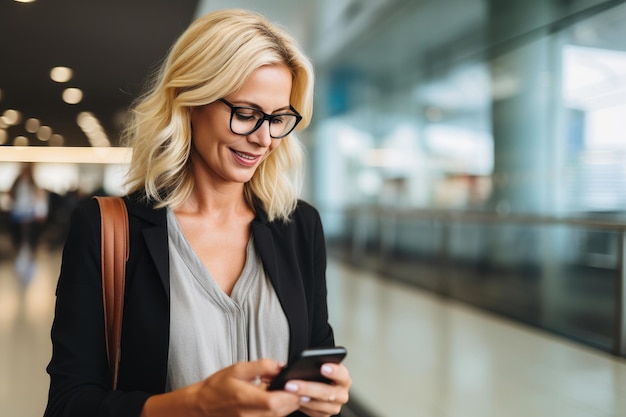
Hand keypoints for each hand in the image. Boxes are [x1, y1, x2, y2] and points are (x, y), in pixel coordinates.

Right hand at [184, 359, 301, 416]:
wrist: (201, 406)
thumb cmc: (216, 387)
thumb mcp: (238, 369)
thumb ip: (261, 366)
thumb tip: (281, 365)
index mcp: (246, 398)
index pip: (276, 402)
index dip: (291, 394)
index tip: (297, 385)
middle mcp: (249, 415)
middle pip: (282, 411)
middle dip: (293, 399)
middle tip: (294, 385)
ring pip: (279, 416)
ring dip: (286, 405)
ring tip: (282, 391)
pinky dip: (277, 411)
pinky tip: (273, 400)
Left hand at [282, 363, 351, 416]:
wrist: (313, 386)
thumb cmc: (316, 373)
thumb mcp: (317, 364)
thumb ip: (313, 362)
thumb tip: (295, 362)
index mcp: (343, 377)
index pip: (342, 374)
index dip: (334, 371)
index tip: (323, 367)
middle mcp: (342, 392)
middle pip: (328, 392)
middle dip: (308, 388)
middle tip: (291, 384)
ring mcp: (335, 405)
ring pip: (322, 405)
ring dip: (305, 400)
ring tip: (292, 394)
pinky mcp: (326, 414)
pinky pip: (317, 413)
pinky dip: (305, 407)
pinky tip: (296, 402)